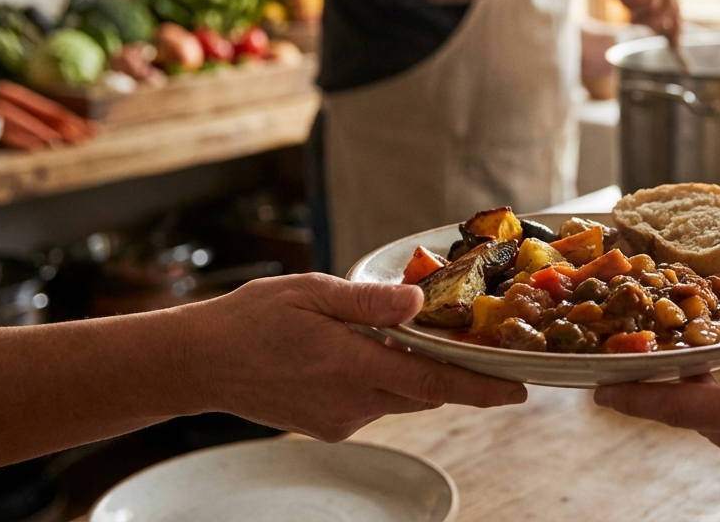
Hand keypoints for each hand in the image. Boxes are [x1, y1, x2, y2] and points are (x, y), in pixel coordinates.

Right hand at [186, 274, 525, 440]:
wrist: (199, 363)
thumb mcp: (312, 293)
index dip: (483, 388)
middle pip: (426, 392)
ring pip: (400, 399)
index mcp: (354, 366)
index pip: (436, 382)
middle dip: (457, 376)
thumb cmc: (251, 320)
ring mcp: (339, 419)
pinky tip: (366, 354)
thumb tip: (418, 302)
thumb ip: (369, 302)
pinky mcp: (327, 426)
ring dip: (416, 375)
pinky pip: (373, 405)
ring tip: (419, 343)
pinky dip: (384, 382)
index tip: (520, 391)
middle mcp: (353, 403)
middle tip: (484, 352)